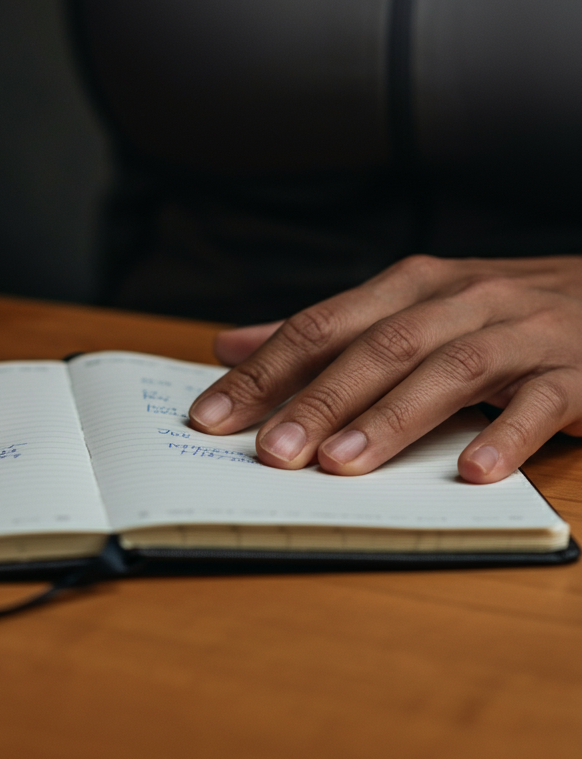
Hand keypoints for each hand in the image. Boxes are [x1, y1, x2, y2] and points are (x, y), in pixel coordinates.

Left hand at [188, 255, 581, 483]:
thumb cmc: (491, 311)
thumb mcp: (405, 306)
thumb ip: (321, 332)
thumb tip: (230, 346)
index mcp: (408, 286)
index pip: (320, 325)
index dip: (263, 370)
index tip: (212, 415)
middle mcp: (459, 301)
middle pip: (378, 347)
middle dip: (318, 400)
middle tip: (270, 450)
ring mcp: (519, 335)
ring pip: (448, 372)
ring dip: (391, 419)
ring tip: (340, 464)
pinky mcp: (576, 373)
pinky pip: (539, 404)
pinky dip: (505, 436)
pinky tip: (471, 472)